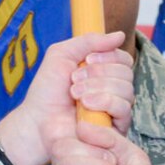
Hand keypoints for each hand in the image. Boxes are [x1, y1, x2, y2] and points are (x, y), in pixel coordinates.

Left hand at [0, 32, 133, 164]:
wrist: (38, 120)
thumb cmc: (47, 90)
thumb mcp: (62, 54)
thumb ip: (89, 41)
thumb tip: (119, 35)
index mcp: (104, 73)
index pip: (124, 59)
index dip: (108, 56)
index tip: (86, 59)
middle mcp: (113, 91)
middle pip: (126, 73)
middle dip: (98, 73)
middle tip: (74, 81)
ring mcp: (115, 110)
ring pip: (127, 90)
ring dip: (98, 87)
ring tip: (75, 94)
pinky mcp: (115, 129)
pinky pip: (124, 110)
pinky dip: (104, 102)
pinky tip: (85, 106)